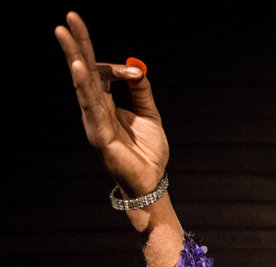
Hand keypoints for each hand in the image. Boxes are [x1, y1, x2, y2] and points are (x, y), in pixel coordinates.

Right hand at [54, 12, 168, 199]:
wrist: (151, 180)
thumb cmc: (148, 151)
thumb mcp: (150, 115)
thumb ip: (142, 92)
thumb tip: (137, 69)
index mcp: (107, 103)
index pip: (102, 73)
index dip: (116, 67)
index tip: (136, 73)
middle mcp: (96, 108)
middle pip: (84, 70)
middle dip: (78, 44)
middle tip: (69, 17)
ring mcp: (94, 120)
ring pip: (82, 83)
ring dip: (75, 57)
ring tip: (64, 33)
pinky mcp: (98, 134)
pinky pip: (90, 106)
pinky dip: (85, 86)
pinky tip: (79, 68)